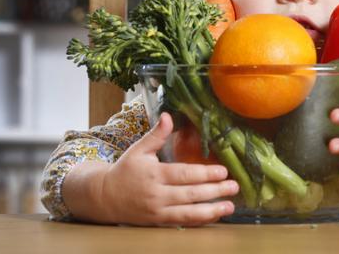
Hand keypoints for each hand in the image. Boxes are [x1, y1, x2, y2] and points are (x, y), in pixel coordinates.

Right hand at [65, 113, 238, 225]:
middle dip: (215, 191)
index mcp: (154, 174)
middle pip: (190, 194)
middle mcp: (157, 194)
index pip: (184, 174)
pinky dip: (199, 221)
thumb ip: (156, 134)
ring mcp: (158, 211)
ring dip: (211, 210)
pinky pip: (182, 223)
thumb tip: (168, 116)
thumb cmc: (125, 170)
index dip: (205, 173)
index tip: (223, 171)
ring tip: (230, 206)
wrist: (104, 197)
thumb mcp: (139, 149)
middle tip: (234, 187)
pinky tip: (214, 216)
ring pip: (188, 213)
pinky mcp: (158, 222)